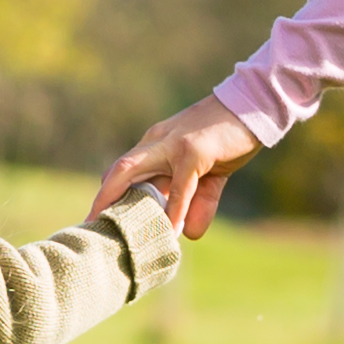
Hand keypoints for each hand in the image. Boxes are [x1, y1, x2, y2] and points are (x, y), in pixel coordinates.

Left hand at [99, 93, 264, 239]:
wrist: (254, 107)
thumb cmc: (228, 138)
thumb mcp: (209, 174)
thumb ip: (197, 202)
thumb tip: (187, 234)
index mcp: (156, 145)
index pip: (124, 170)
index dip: (109, 194)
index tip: (99, 219)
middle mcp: (157, 142)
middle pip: (119, 169)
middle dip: (102, 198)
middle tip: (90, 227)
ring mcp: (173, 145)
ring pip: (135, 172)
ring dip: (124, 205)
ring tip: (119, 236)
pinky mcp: (194, 151)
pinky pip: (179, 185)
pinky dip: (173, 210)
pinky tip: (172, 231)